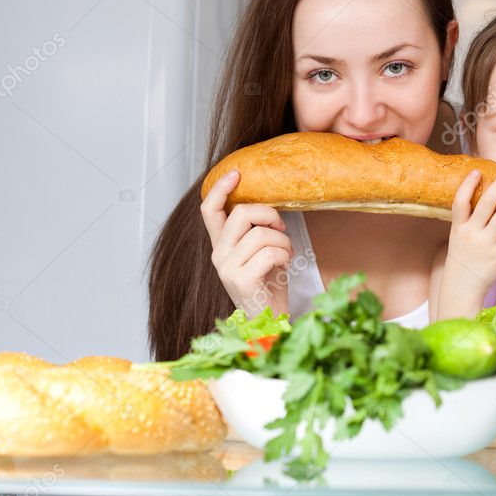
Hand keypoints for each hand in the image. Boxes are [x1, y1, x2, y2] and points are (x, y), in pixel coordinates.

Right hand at [200, 169, 294, 315]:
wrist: (270, 321)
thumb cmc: (268, 285)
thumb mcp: (259, 253)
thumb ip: (255, 232)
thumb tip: (268, 208)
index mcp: (221, 245)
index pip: (209, 210)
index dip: (220, 188)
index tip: (236, 173)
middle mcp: (219, 255)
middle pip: (241, 213)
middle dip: (270, 214)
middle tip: (282, 228)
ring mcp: (227, 268)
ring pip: (261, 233)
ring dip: (283, 241)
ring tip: (287, 254)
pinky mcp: (240, 280)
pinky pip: (269, 252)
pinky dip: (285, 255)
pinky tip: (285, 265)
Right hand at [445, 167, 495, 289]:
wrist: (461, 287)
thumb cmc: (463, 259)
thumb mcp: (458, 238)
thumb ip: (468, 221)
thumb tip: (485, 200)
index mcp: (458, 227)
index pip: (460, 202)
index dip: (467, 186)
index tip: (477, 171)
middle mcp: (471, 233)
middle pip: (485, 205)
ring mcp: (484, 244)